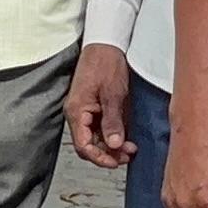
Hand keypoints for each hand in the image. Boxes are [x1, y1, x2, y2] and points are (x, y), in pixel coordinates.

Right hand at [65, 44, 133, 167]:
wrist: (104, 45)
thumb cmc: (105, 64)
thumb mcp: (113, 94)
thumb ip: (113, 121)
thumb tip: (114, 145)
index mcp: (77, 112)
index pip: (83, 146)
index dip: (99, 158)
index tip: (117, 162)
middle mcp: (77, 115)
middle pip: (88, 145)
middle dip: (107, 154)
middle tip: (128, 155)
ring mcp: (84, 112)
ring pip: (95, 139)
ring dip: (111, 147)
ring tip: (130, 149)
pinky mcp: (93, 108)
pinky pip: (99, 129)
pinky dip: (111, 136)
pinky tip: (125, 138)